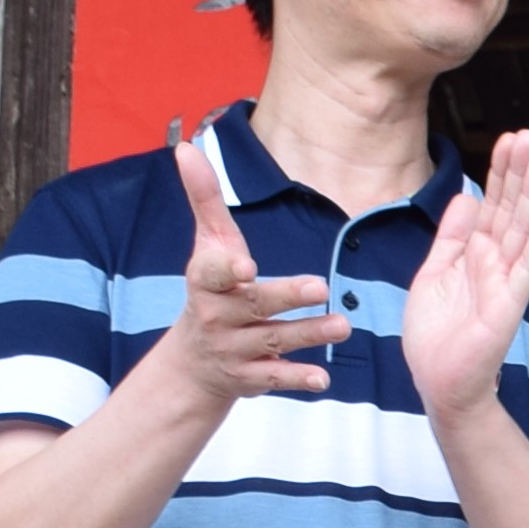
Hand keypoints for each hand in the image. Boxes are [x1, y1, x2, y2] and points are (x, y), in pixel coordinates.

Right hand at [159, 119, 343, 410]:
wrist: (193, 361)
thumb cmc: (211, 288)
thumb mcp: (206, 244)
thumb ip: (204, 198)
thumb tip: (186, 147)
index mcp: (206, 282)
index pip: (212, 274)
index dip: (227, 270)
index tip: (245, 265)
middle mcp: (218, 316)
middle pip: (254, 305)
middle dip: (285, 297)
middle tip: (320, 286)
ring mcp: (234, 349)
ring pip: (274, 341)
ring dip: (308, 335)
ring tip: (342, 326)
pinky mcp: (251, 377)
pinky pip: (276, 378)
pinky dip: (298, 380)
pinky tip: (324, 379)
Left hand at [401, 128, 528, 420]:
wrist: (438, 383)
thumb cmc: (435, 335)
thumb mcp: (433, 273)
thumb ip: (450, 236)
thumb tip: (467, 195)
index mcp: (474, 253)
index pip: (491, 203)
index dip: (499, 171)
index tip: (509, 138)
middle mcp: (495, 262)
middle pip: (510, 208)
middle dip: (518, 171)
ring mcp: (506, 280)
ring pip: (523, 229)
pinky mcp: (510, 303)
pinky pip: (528, 265)